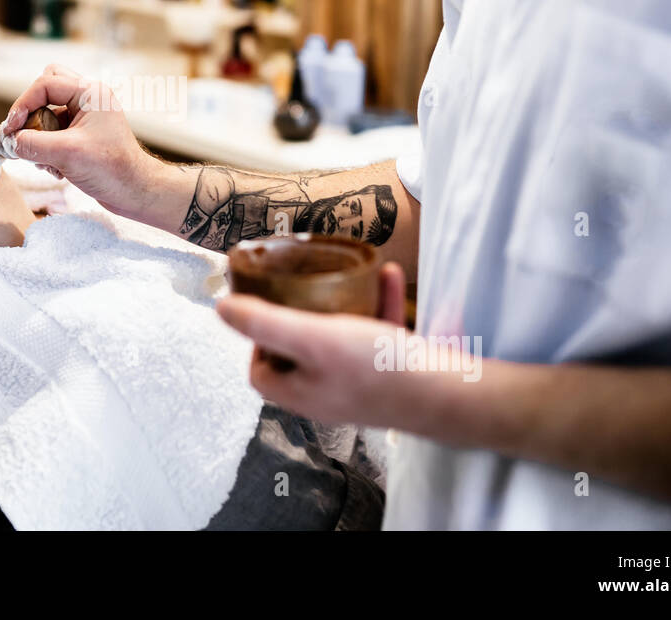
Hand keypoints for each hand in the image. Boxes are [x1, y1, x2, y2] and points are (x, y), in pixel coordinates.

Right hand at [5, 65, 161, 217]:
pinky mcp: (81, 135)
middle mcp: (87, 99)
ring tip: (46, 161)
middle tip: (28, 136)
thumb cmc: (112, 169)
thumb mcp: (66, 154)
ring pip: (46, 114)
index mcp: (89, 93)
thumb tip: (8, 141)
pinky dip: (47, 150)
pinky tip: (56, 169)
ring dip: (38, 137)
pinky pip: (52, 132)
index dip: (22, 105)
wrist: (135, 192)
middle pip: (45, 91)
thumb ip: (32, 144)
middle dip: (31, 115)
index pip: (44, 84)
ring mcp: (84, 117)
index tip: (11, 130)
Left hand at [216, 261, 416, 424]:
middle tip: (304, 287)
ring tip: (347, 275)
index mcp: (299, 392)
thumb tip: (221, 308)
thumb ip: (264, 323)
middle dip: (301, 316)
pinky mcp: (390, 373)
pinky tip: (387, 275)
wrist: (449, 394)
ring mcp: (359, 385)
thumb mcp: (312, 338)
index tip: (268, 307)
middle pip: (298, 354)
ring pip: (340, 340)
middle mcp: (326, 394)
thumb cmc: (376, 369)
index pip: (260, 371)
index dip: (256, 341)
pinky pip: (377, 334)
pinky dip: (379, 305)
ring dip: (343, 303)